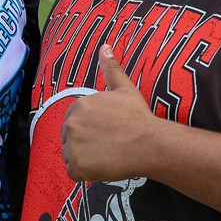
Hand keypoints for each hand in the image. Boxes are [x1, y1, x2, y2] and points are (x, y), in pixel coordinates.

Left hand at [61, 45, 164, 181]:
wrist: (149, 143)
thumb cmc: (138, 117)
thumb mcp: (125, 89)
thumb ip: (111, 69)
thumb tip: (104, 47)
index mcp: (79, 105)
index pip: (75, 121)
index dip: (90, 128)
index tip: (106, 132)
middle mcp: (71, 124)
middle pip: (70, 138)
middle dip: (85, 143)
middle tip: (107, 144)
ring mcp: (73, 146)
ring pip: (71, 155)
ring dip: (84, 158)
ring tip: (106, 155)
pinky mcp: (77, 166)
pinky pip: (74, 172)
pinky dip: (85, 173)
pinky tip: (102, 166)